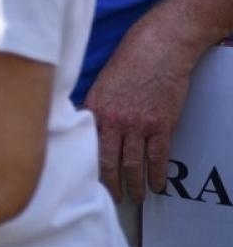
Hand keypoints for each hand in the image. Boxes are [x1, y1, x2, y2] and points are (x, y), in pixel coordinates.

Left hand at [83, 24, 195, 201]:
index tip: (84, 182)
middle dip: (110, 185)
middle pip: (109, 162)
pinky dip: (157, 174)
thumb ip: (94, 107)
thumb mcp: (101, 82)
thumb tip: (86, 127)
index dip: (87, 167)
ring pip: (133, 164)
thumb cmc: (128, 60)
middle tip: (112, 200)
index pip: (86, 146)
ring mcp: (139, 124)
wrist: (159, 46)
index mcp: (94, 108)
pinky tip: (157, 185)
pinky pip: (158, 157)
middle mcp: (114, 119)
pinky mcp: (161, 124)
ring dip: (135, 185)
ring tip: (136, 198)